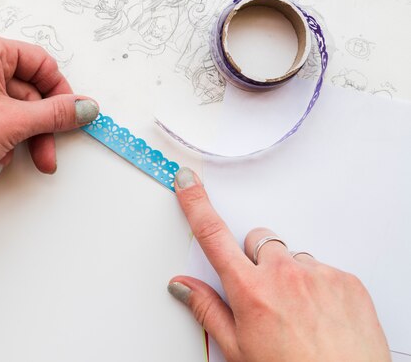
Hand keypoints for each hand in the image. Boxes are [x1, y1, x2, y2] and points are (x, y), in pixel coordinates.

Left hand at [0, 29, 98, 187]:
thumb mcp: (15, 123)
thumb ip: (57, 114)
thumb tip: (85, 108)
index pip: (40, 63)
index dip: (60, 94)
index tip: (71, 118)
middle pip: (23, 91)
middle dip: (36, 129)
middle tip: (46, 154)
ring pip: (5, 108)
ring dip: (13, 138)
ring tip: (3, 160)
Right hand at [168, 168, 389, 361]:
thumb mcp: (238, 348)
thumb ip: (207, 309)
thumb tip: (182, 287)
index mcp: (250, 290)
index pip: (213, 235)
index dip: (196, 204)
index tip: (188, 183)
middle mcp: (283, 275)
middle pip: (257, 240)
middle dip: (254, 258)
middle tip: (261, 291)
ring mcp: (318, 275)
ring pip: (291, 256)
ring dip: (288, 274)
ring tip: (296, 310)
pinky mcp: (346, 280)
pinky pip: (322, 268)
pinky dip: (317, 285)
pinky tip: (318, 313)